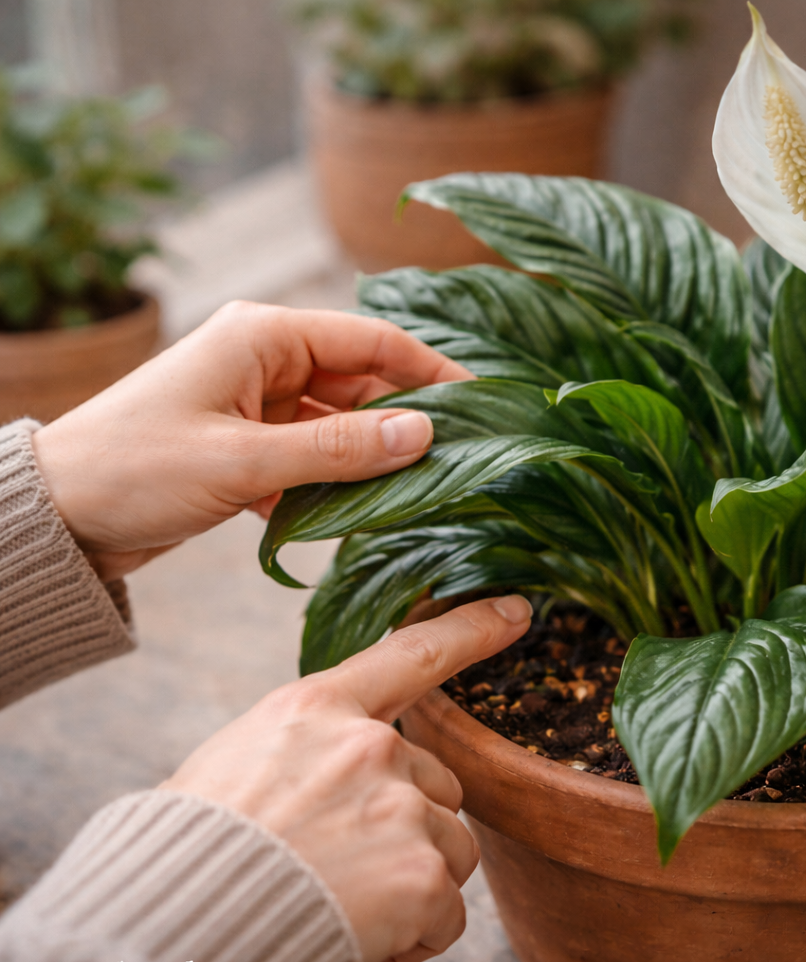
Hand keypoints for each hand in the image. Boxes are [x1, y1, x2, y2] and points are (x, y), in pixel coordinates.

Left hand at [31, 301, 472, 578]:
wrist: (58, 516)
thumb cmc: (136, 469)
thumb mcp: (245, 461)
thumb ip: (339, 449)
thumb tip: (424, 436)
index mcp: (264, 335)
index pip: (372, 340)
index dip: (431, 371)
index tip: (482, 403)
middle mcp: (265, 360)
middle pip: (361, 382)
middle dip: (405, 421)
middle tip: (460, 460)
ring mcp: (257, 404)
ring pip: (339, 425)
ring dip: (370, 458)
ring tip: (422, 493)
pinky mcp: (248, 445)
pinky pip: (312, 456)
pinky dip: (335, 483)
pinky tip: (361, 515)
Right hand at [161, 595, 532, 961]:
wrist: (167, 929)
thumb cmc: (190, 851)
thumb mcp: (234, 763)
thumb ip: (303, 753)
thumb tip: (322, 778)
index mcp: (317, 707)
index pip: (411, 654)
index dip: (470, 629)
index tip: (517, 611)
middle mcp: (369, 745)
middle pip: (436, 782)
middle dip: (406, 826)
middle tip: (339, 865)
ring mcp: (400, 805)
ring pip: (449, 849)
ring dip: (412, 883)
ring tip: (340, 903)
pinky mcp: (420, 872)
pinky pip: (447, 915)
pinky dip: (413, 937)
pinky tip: (359, 937)